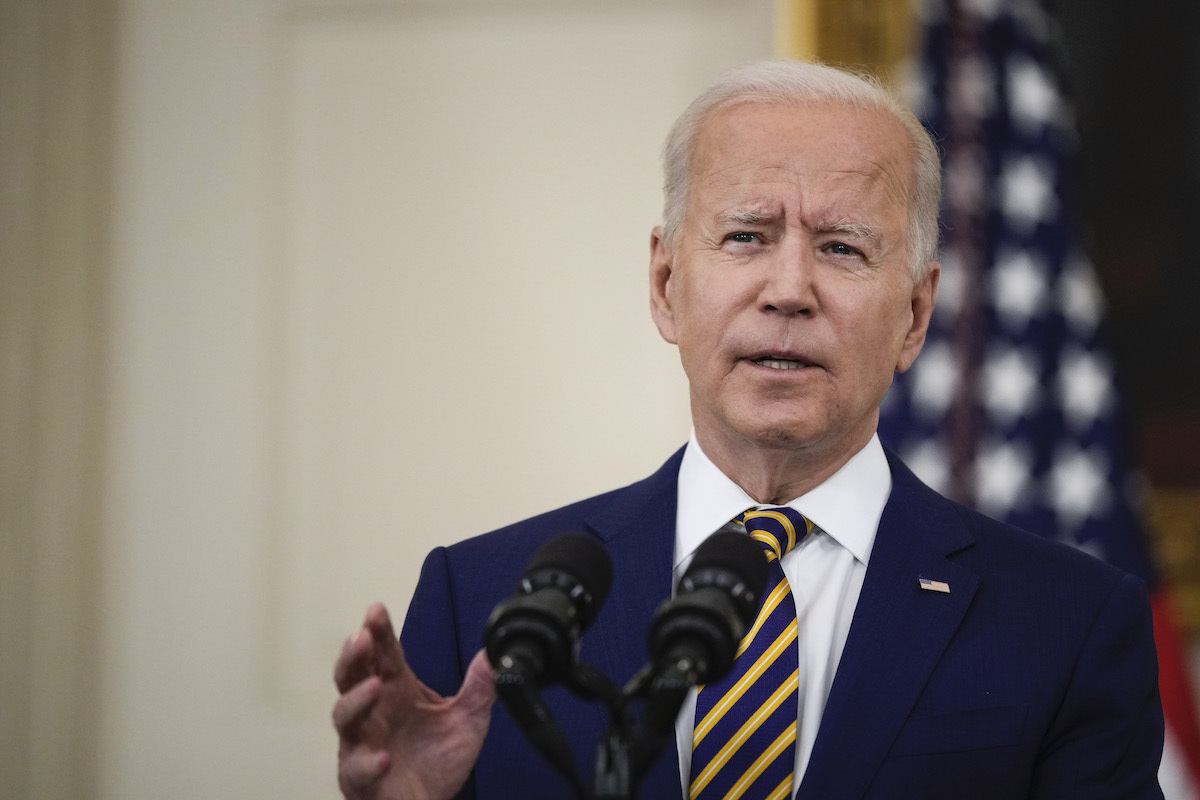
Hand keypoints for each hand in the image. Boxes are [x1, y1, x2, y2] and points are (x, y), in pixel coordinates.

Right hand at [333, 603, 496, 799]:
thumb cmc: (438, 760)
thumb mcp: (468, 720)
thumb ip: (480, 687)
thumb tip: (495, 653)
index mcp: (396, 691)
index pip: (383, 655)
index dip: (378, 632)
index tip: (377, 610)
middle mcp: (373, 713)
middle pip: (351, 676)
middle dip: (353, 655)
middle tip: (361, 637)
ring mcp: (361, 744)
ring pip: (343, 716)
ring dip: (356, 700)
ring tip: (375, 686)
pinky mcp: (359, 778)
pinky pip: (355, 769)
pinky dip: (367, 762)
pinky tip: (384, 757)